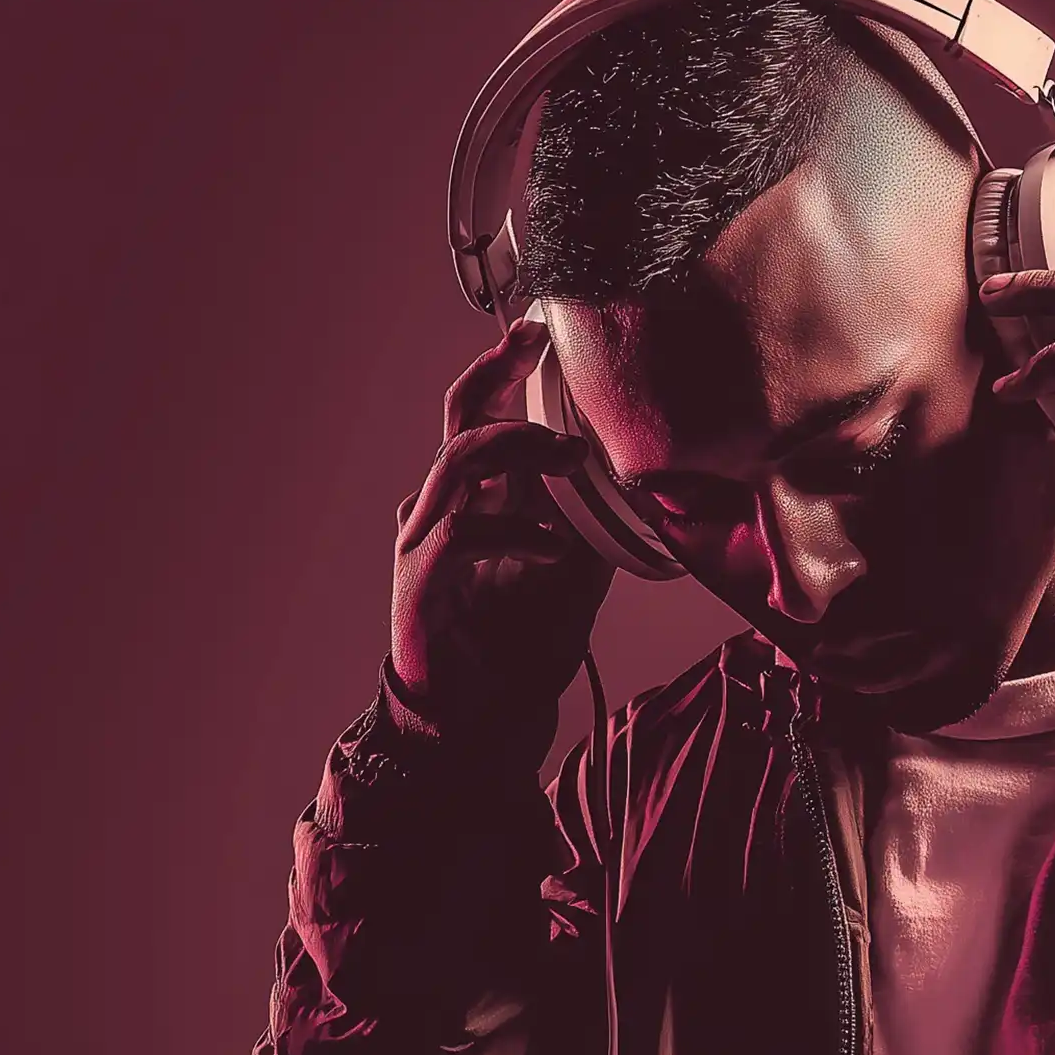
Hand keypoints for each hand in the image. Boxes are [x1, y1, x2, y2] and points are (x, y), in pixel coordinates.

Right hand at [387, 319, 613, 731]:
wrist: (484, 722)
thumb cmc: (521, 650)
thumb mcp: (578, 574)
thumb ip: (593, 524)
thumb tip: (633, 483)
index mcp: (480, 501)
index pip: (482, 416)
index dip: (503, 370)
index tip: (539, 333)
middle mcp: (446, 511)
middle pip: (461, 419)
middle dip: (497, 374)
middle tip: (536, 345)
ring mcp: (427, 543)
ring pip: (458, 462)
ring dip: (517, 446)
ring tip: (568, 455)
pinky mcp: (422, 583)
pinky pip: (463, 535)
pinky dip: (514, 532)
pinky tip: (554, 548)